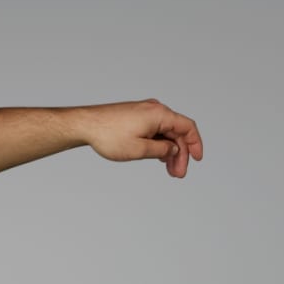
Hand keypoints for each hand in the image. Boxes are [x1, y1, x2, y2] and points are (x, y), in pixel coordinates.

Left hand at [83, 99, 203, 178]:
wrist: (86, 125)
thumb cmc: (109, 135)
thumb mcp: (139, 149)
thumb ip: (161, 150)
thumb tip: (174, 149)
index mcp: (160, 114)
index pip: (187, 127)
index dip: (195, 144)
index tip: (197, 159)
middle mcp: (155, 110)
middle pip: (177, 132)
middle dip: (180, 154)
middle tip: (178, 174)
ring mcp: (146, 112)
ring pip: (166, 132)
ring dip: (170, 151)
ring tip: (170, 170)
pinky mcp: (137, 117)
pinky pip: (156, 130)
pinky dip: (160, 144)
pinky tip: (160, 157)